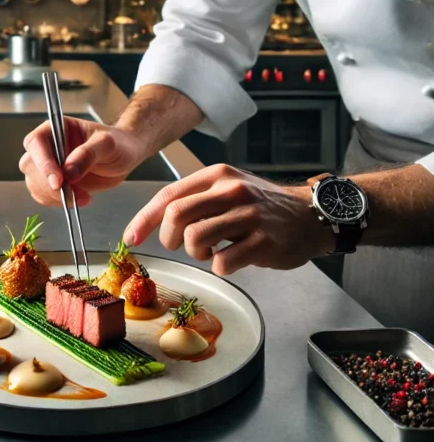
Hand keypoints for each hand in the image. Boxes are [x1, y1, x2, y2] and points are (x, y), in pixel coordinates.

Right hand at [19, 117, 147, 207]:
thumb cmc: (118, 143)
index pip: (36, 142)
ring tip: (82, 196)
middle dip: (48, 184)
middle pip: (30, 165)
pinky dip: (57, 202)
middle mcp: (48, 146)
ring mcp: (49, 165)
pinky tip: (80, 198)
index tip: (58, 181)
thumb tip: (68, 172)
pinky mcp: (54, 182)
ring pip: (34, 183)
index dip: (43, 162)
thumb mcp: (108, 144)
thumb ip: (88, 154)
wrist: (125, 156)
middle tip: (72, 193)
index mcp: (56, 128)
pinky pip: (43, 195)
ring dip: (54, 196)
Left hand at [124, 164, 332, 274]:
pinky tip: (230, 259)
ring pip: (196, 238)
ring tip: (210, 251)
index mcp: (216, 175)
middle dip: (168, 237)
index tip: (131, 238)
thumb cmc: (260, 205)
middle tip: (180, 245)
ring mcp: (249, 214)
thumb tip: (155, 220)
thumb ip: (196, 198)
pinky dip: (220, 266)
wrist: (310, 215)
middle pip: (176, 215)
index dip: (144, 219)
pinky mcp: (264, 240)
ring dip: (195, 253)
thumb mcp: (228, 188)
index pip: (168, 195)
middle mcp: (231, 190)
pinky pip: (224, 261)